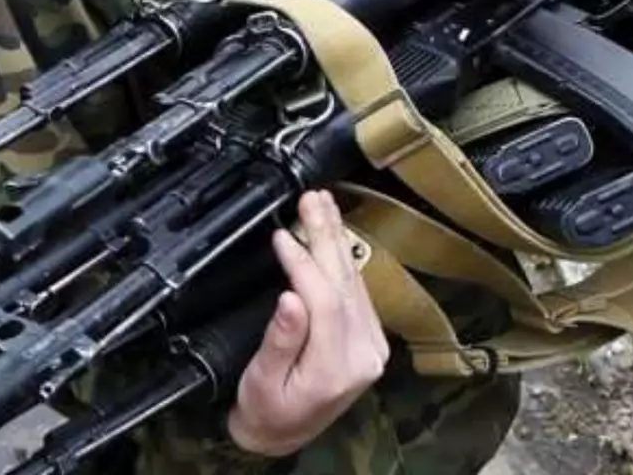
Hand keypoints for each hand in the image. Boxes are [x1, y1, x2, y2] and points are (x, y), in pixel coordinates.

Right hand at [227, 191, 389, 457]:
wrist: (283, 435)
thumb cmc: (266, 410)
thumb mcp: (262, 380)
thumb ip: (281, 340)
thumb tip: (289, 297)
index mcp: (336, 366)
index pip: (324, 300)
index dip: (303, 263)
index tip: (281, 235)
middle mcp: (363, 354)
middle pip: (346, 282)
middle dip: (327, 236)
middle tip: (312, 198)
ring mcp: (371, 346)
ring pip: (355, 281)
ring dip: (337, 239)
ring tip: (322, 204)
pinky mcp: (369, 339)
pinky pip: (358, 291)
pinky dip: (344, 259)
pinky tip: (334, 235)